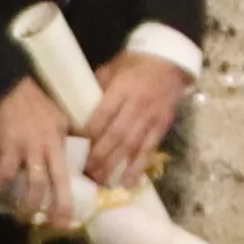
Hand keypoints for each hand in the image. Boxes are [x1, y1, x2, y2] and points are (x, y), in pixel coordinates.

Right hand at [0, 76, 84, 229]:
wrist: (6, 86)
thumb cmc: (31, 100)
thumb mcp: (56, 115)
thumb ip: (63, 133)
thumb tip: (73, 148)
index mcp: (60, 139)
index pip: (70, 170)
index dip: (73, 191)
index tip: (74, 211)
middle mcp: (48, 145)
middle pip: (58, 182)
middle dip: (59, 206)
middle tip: (57, 225)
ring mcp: (29, 147)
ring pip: (35, 183)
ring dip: (29, 204)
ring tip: (23, 217)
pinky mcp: (8, 146)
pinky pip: (4, 173)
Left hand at [80, 52, 190, 196]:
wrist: (169, 61)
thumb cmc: (135, 63)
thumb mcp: (112, 68)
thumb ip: (97, 88)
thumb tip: (77, 109)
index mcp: (123, 88)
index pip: (103, 114)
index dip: (89, 132)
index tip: (75, 145)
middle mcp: (138, 105)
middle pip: (116, 134)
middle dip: (99, 155)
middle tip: (84, 172)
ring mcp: (151, 117)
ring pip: (131, 145)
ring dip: (115, 165)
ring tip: (100, 180)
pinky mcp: (162, 126)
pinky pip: (149, 150)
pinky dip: (138, 167)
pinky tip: (128, 182)